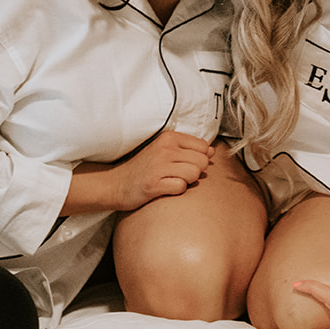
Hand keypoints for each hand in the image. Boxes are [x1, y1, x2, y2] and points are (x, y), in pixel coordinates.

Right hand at [85, 130, 211, 211]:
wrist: (117, 184)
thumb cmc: (145, 168)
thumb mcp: (165, 151)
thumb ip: (189, 149)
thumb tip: (212, 151)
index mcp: (169, 137)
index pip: (204, 146)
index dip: (200, 158)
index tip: (186, 164)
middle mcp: (164, 149)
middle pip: (202, 161)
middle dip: (195, 171)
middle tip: (178, 174)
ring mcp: (158, 166)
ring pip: (194, 174)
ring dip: (187, 181)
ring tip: (171, 181)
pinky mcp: (153, 184)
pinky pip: (181, 187)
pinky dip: (177, 190)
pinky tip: (165, 188)